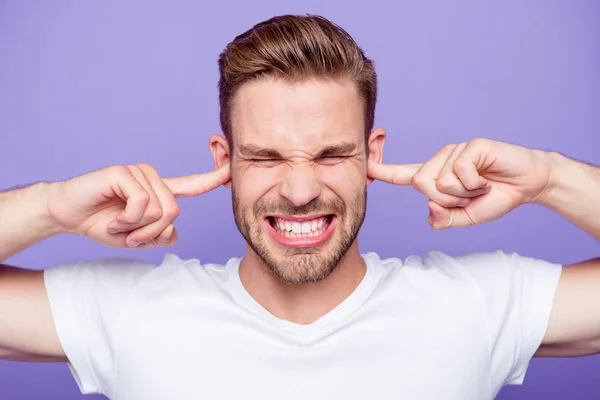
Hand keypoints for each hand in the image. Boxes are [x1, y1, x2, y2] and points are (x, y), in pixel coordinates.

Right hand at [46, 163, 230, 247]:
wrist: (68, 216)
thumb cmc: (103, 224)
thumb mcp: (137, 238)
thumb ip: (160, 236)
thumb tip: (174, 228)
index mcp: (160, 191)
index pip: (192, 185)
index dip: (213, 179)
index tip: (231, 169)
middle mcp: (153, 178)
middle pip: (174, 212)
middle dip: (151, 233)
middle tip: (129, 235)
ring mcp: (139, 173)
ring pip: (159, 210)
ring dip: (136, 228)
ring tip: (117, 224)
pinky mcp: (124, 172)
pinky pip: (141, 204)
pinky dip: (126, 220)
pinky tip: (111, 218)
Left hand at [368, 138, 551, 228]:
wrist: (527, 185)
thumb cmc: (494, 198)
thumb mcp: (465, 218)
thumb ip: (444, 219)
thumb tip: (429, 208)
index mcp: (435, 176)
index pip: (402, 175)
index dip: (382, 171)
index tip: (364, 166)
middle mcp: (440, 161)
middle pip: (421, 184)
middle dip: (446, 200)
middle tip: (469, 196)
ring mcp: (455, 151)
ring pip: (440, 181)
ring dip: (464, 193)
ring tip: (481, 185)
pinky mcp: (471, 145)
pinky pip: (460, 172)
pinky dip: (475, 184)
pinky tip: (488, 178)